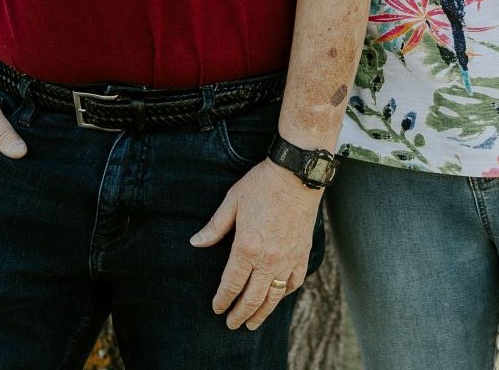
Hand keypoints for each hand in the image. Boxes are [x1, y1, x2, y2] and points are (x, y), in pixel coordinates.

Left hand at [190, 160, 320, 329]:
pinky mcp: (303, 254)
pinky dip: (284, 294)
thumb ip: (215, 227)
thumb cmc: (261, 184)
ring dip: (261, 313)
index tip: (217, 308)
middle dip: (240, 314)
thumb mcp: (232, 201)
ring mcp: (288, 259)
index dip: (222, 300)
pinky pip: (293, 282)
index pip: (231, 284)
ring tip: (252, 324)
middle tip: (232, 324)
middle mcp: (268, 259)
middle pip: (252, 298)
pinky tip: (277, 297)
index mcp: (246, 247)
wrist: (296, 174)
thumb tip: (196, 242)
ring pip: (273, 297)